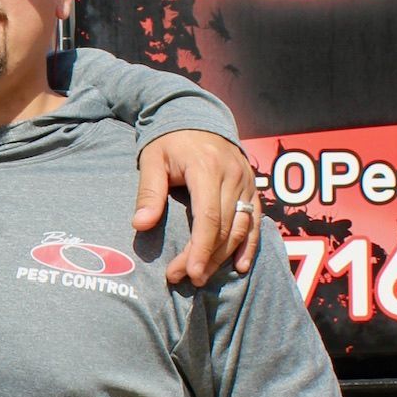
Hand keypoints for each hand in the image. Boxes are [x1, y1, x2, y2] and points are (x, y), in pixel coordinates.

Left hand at [133, 132, 260, 284]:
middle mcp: (233, 176)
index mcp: (207, 168)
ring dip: (224, 256)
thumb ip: (149, 192)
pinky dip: (249, 245)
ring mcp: (247, 182)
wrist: (196, 117)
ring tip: (204, 276)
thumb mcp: (152, 160)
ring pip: (241, 228)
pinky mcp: (253, 188)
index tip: (187, 273)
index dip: (200, 249)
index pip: (208, 218)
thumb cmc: (169, 141)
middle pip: (224, 228)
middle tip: (186, 279)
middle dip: (206, 258)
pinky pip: (255, 221)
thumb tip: (141, 225)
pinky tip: (240, 266)